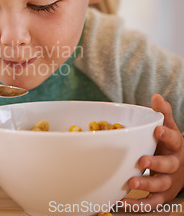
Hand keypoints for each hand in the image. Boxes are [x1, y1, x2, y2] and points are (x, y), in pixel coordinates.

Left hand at [122, 94, 183, 209]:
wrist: (182, 170)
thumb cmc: (169, 146)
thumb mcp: (169, 129)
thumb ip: (163, 115)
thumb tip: (156, 97)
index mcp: (175, 146)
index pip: (175, 139)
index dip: (167, 135)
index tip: (158, 129)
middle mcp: (174, 165)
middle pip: (169, 165)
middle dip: (156, 164)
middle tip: (142, 162)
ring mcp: (169, 182)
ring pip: (160, 186)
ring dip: (147, 185)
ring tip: (131, 183)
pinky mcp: (162, 196)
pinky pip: (152, 202)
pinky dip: (139, 204)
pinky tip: (123, 202)